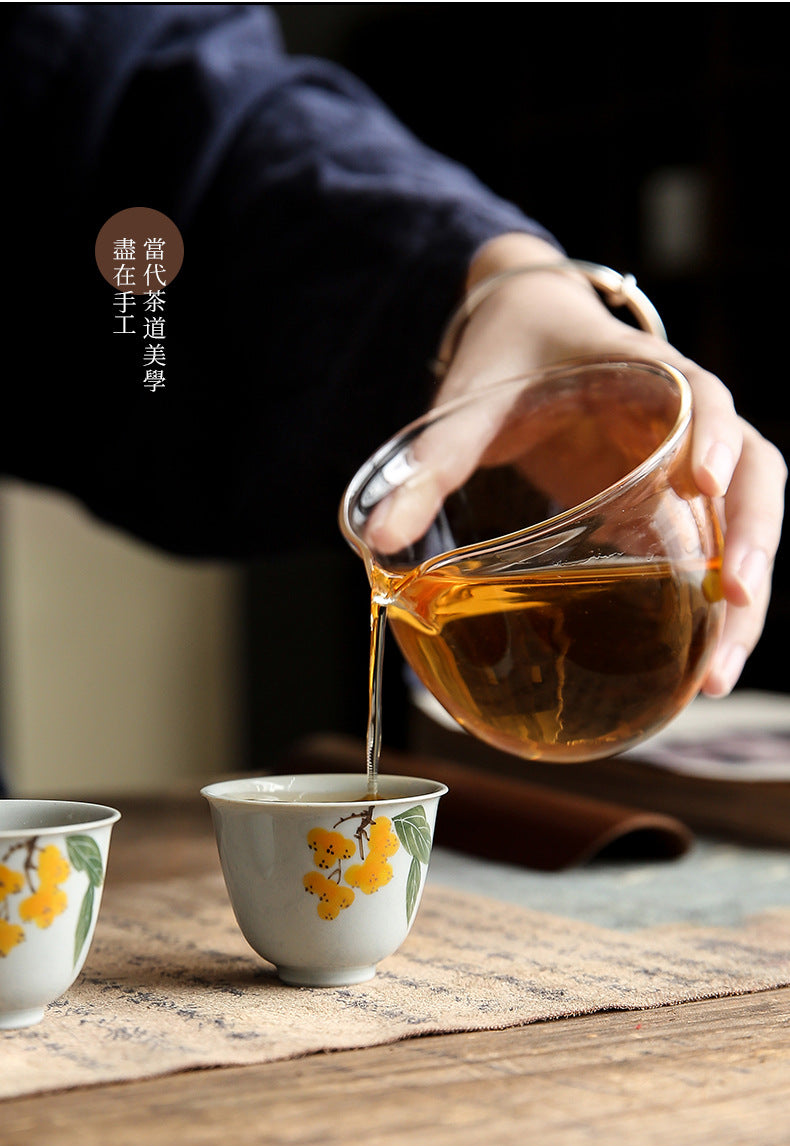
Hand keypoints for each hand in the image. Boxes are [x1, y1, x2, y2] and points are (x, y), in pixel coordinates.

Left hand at [368, 233, 785, 696]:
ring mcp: (683, 462)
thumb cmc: (509, 356)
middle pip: (755, 473)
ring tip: (718, 673)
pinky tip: (697, 667)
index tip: (706, 481)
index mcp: (643, 373)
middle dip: (755, 540)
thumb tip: (375, 540)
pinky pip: (709, 548)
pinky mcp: (667, 500)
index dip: (713, 435)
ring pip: (746, 519)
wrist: (529, 331)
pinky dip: (711, 603)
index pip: (702, 395)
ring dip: (743, 594)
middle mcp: (682, 418)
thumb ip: (428, 465)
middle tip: (738, 604)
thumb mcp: (468, 403)